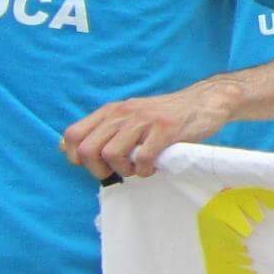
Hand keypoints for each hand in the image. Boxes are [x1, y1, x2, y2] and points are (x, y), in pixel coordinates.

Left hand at [63, 81, 239, 180]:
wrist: (204, 102)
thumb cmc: (166, 115)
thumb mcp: (130, 116)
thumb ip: (104, 129)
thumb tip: (68, 148)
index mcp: (111, 111)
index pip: (73, 135)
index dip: (76, 156)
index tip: (96, 164)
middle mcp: (123, 113)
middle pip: (88, 149)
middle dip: (99, 169)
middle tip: (117, 171)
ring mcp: (143, 121)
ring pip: (111, 154)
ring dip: (124, 169)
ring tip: (138, 167)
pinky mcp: (164, 130)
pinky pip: (143, 158)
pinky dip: (146, 170)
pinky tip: (153, 166)